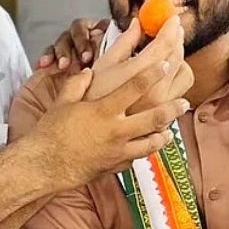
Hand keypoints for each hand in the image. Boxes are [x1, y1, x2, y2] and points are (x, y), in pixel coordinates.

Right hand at [29, 17, 192, 189]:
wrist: (44, 165)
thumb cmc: (51, 131)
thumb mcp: (63, 101)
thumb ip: (78, 82)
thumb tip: (88, 70)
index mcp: (104, 109)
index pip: (135, 87)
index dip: (153, 73)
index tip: (166, 62)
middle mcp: (116, 130)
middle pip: (155, 117)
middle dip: (172, 108)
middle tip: (184, 102)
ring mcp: (118, 151)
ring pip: (152, 142)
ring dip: (165, 133)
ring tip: (171, 129)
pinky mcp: (115, 165)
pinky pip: (137, 157)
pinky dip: (145, 150)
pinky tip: (147, 146)